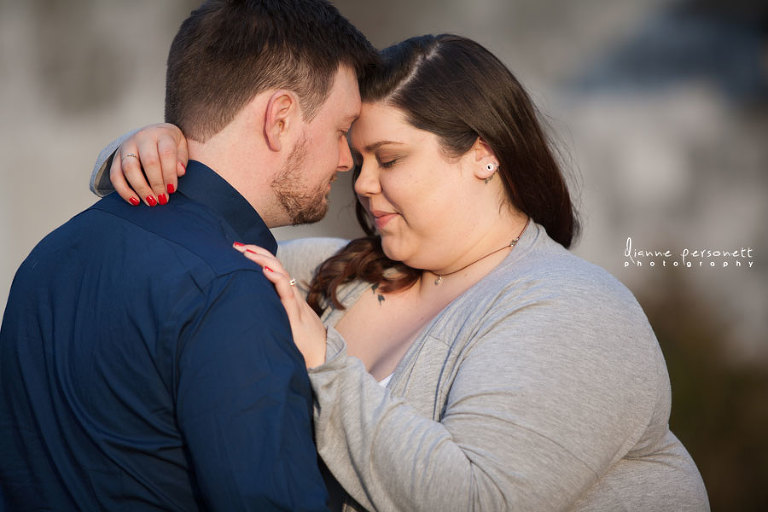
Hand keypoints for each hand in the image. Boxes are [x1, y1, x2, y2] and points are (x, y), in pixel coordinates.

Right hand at [113, 123, 188, 205]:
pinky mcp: (116, 157)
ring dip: (141, 188)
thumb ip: (181, 158)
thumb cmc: (170, 145)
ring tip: (151, 202)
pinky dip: (123, 190)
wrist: (153, 134)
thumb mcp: (181, 147)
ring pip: (129, 168)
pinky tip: (135, 201)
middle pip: (148, 161)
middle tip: (163, 199)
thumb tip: (179, 171)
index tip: (172, 190)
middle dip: (156, 183)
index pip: (166, 153)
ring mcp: (126, 147)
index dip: (169, 173)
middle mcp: (142, 138)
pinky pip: (115, 175)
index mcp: (161, 134)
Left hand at [234, 243, 327, 367]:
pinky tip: (266, 271)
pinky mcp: (296, 316)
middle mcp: (291, 296)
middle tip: (236, 245)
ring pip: (281, 275)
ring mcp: (294, 304)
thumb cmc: (302, 342)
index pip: (273, 269)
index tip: (239, 248)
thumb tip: (250, 306)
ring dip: (263, 260)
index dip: (258, 256)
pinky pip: (287, 294)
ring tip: (247, 252)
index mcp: (286, 297)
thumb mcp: (283, 323)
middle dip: (256, 252)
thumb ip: (272, 313)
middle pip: (275, 266)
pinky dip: (278, 280)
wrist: (322, 357)